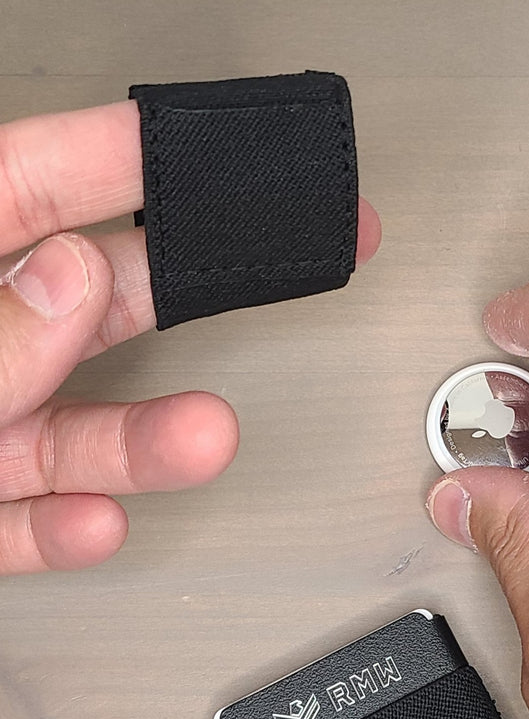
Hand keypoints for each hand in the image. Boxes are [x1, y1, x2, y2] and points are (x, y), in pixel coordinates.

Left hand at [0, 101, 380, 572]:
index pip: (19, 188)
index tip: (194, 143)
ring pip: (61, 429)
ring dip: (141, 443)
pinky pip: (21, 515)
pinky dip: (62, 529)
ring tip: (205, 437)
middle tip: (267, 269)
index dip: (111, 157)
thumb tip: (67, 276)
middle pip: (73, 306)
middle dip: (176, 290)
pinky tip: (99, 523)